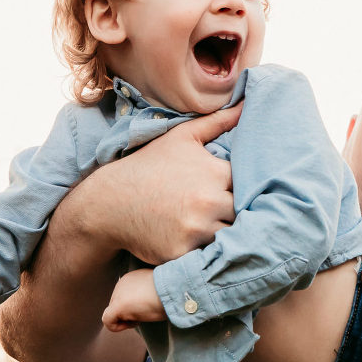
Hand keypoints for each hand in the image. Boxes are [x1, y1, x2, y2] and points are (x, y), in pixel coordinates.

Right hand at [90, 105, 241, 264]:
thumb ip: (218, 121)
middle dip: (239, 215)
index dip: (247, 190)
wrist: (109, 201)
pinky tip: (200, 248)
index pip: (252, 185)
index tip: (238, 192)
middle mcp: (209, 201)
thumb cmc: (149, 166)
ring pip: (231, 238)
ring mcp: (196, 229)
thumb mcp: (182, 138)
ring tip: (218, 232)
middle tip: (231, 216)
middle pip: (245, 214)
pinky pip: (208, 258)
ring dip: (227, 237)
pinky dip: (207, 255)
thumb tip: (248, 103)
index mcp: (216, 172)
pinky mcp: (182, 253)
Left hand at [101, 268, 166, 331]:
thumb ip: (145, 294)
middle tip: (147, 312)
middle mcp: (121, 283)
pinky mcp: (118, 305)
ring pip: (112, 314)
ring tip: (143, 315)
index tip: (149, 307)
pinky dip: (118, 327)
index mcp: (131, 278)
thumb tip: (142, 307)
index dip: (135, 307)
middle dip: (131, 314)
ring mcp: (118, 294)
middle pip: (117, 306)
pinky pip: (108, 321)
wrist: (175, 289)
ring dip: (127, 320)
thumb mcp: (156, 290)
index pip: (125, 297)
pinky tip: (134, 323)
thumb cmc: (171, 292)